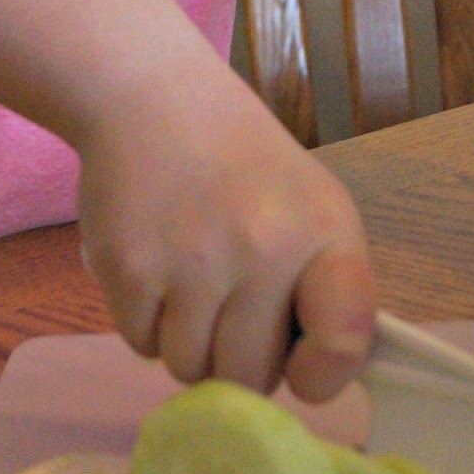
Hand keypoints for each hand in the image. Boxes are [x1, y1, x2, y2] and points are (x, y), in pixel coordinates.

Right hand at [75, 61, 375, 401]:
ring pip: (190, 369)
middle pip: (250, 377)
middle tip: (228, 301)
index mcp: (324, 230)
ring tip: (189, 276)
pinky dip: (144, 318)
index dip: (323, 375)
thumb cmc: (243, 160)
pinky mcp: (129, 268)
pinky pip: (140, 344)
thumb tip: (325, 378)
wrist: (154, 95)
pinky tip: (154, 261)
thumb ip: (327, 287)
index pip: (344, 342)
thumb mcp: (311, 204)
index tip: (302, 366)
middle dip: (237, 354)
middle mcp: (263, 248)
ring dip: (186, 339)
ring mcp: (192, 261)